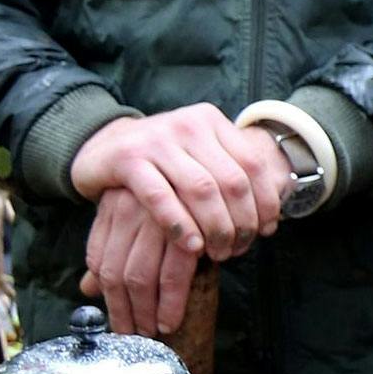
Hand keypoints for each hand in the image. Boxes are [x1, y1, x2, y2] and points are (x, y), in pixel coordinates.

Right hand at [68, 106, 288, 258]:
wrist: (101, 144)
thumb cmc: (161, 160)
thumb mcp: (197, 155)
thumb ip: (229, 173)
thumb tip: (271, 218)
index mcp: (211, 121)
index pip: (253, 164)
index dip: (265, 201)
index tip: (267, 230)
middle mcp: (189, 125)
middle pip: (231, 180)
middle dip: (242, 221)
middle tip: (240, 248)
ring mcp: (158, 140)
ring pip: (201, 189)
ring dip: (216, 227)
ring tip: (219, 253)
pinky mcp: (128, 159)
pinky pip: (160, 197)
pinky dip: (180, 224)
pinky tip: (192, 246)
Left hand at [77, 188, 201, 335]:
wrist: (212, 143)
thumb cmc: (177, 184)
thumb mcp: (136, 209)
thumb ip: (113, 245)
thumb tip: (88, 289)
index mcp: (114, 205)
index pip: (101, 262)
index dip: (111, 299)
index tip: (123, 324)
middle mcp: (130, 206)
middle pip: (121, 273)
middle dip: (130, 311)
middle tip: (141, 334)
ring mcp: (158, 210)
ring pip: (147, 274)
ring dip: (155, 308)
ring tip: (162, 328)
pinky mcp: (190, 217)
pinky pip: (178, 267)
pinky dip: (176, 296)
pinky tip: (177, 313)